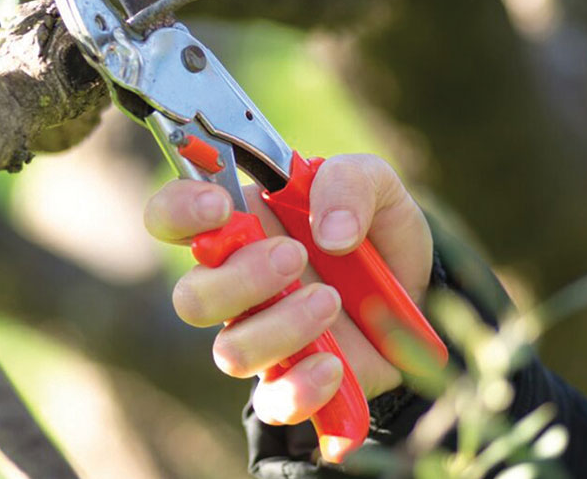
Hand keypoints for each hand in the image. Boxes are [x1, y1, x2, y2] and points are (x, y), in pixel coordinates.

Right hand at [144, 154, 432, 425]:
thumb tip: (330, 233)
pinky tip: (335, 364)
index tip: (221, 207)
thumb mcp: (375, 184)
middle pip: (191, 298)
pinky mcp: (291, 382)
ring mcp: (258, 336)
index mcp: (237, 226)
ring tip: (331, 300)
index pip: (169, 219)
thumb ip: (348, 183)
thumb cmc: (374, 231)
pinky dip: (302, 388)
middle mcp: (234, 284)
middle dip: (241, 279)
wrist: (417, 297)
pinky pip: (273, 403)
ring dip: (281, 327)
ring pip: (230, 352)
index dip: (178, 212)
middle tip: (296, 255)